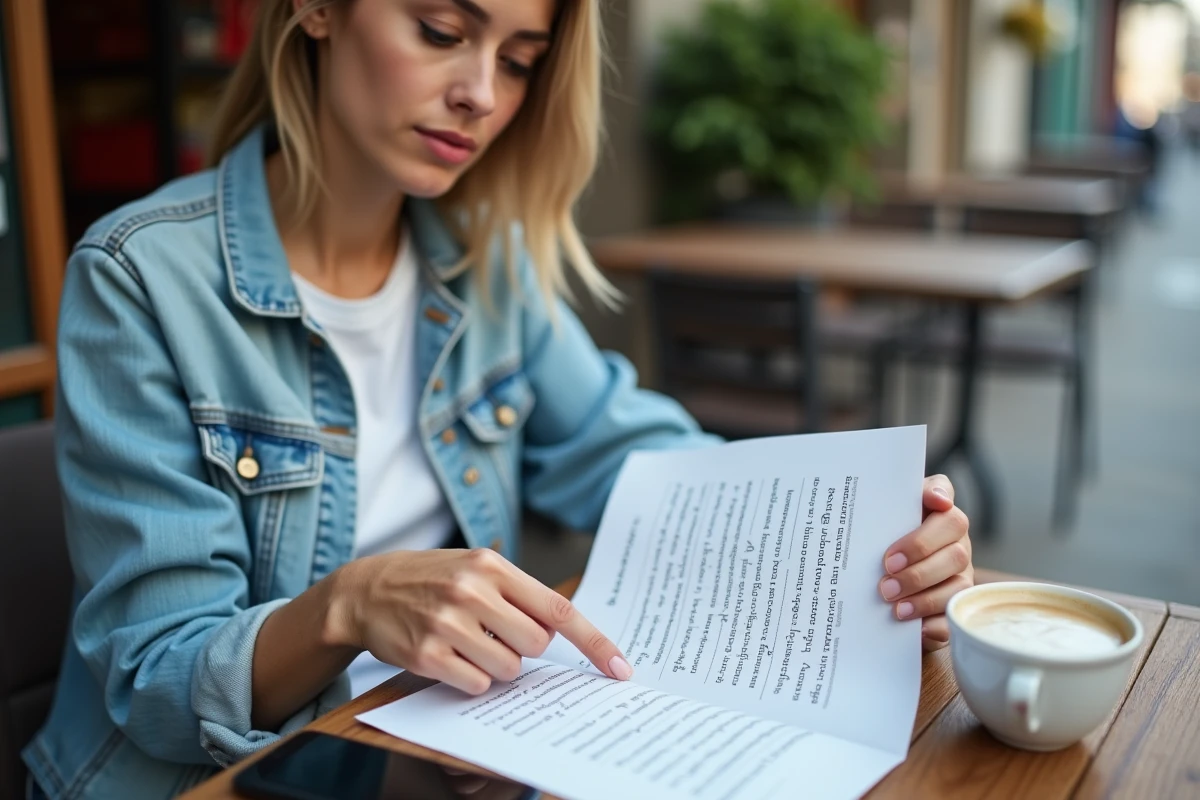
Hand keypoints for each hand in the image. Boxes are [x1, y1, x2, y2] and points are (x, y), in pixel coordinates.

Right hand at [329, 548, 632, 693]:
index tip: (620, 668)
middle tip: (497, 633)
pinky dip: (472, 678)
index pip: (557, 608)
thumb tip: (558, 631)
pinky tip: (451, 657)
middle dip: (525, 647)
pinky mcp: (428, 654)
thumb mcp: (474, 568)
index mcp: (492, 566)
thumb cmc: (431, 579)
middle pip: (536, 644)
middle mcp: (472, 591)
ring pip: (509, 668)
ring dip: (497, 664)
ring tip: (469, 642)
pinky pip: (477, 683)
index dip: (594, 642)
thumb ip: (516, 593)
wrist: (365, 590)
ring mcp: (448, 623)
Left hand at [879, 474, 972, 651]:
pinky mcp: (952, 609)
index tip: (933, 504)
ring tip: (894, 606)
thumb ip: (890, 502)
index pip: (947, 506)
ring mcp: (959, 578)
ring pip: (957, 587)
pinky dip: (935, 624)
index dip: (941, 501)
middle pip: (955, 553)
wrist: (876, 579)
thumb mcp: (880, 519)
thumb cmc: (879, 541)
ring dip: (925, 598)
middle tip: (886, 579)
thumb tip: (929, 497)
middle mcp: (956, 546)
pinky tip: (915, 628)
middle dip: (920, 568)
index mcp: (940, 520)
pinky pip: (954, 619)